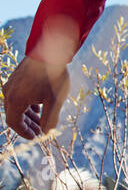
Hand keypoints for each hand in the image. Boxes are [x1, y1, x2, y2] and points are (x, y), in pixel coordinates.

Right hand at [3, 15, 76, 138]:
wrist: (49, 52)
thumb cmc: (53, 76)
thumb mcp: (55, 101)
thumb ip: (50, 120)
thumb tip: (46, 134)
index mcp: (15, 100)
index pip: (14, 123)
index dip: (25, 133)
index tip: (36, 137)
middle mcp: (9, 93)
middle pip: (14, 115)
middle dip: (27, 125)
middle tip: (40, 132)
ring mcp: (11, 85)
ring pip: (16, 106)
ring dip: (28, 115)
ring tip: (41, 121)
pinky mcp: (16, 79)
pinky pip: (17, 96)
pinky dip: (27, 105)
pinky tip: (39, 107)